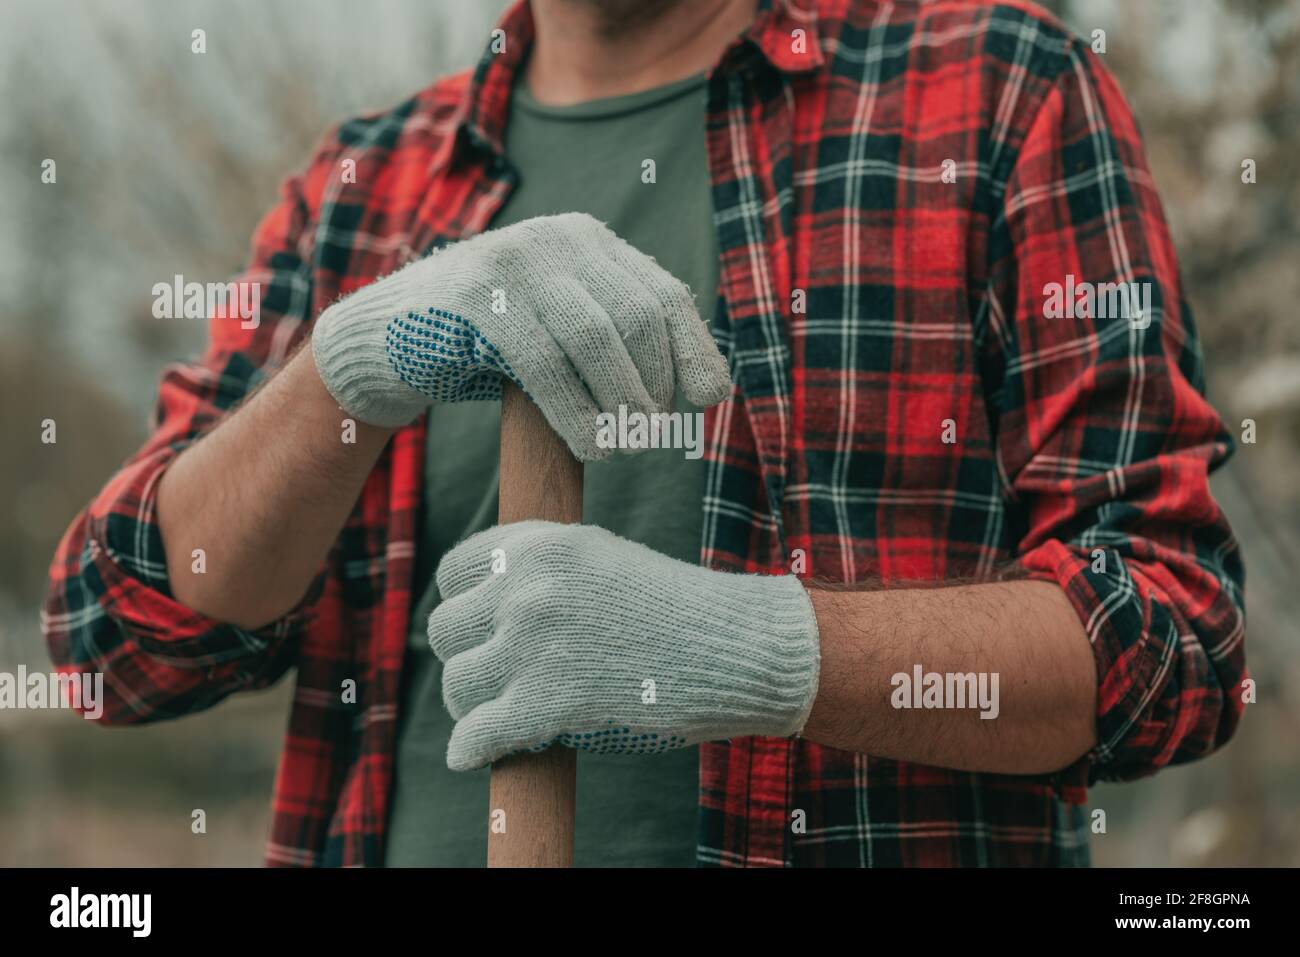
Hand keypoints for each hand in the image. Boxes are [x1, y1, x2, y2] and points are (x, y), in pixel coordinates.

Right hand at [310, 212, 731, 458]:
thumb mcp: (560, 330)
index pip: (663, 293)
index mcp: (587, 240)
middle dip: (654, 384)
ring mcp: (511, 262)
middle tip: (649, 434)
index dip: (692, 351)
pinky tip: (591, 448)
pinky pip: (545, 364)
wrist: (384, 340)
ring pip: (596, 337)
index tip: (706, 401)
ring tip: (624, 445)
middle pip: (636, 316)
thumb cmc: (486, 348)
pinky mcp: (472, 299)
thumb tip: (712, 387)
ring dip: (622, 402)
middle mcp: (555, 239)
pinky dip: (577, 414)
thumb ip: (620, 340)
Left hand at [426, 521, 820, 770]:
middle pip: (446, 631)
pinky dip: (470, 750)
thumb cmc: (674, 608)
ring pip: (458, 685)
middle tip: (494, 678)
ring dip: (472, 705)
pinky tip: (473, 756)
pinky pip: (477, 734)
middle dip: (468, 657)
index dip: (464, 606)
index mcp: (541, 544)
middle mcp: (528, 588)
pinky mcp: (546, 702)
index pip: (453, 574)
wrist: (731, 646)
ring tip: (497, 713)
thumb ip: (543, 572)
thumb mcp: (601, 559)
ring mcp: (533, 644)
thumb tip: (487, 609)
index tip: (480, 630)